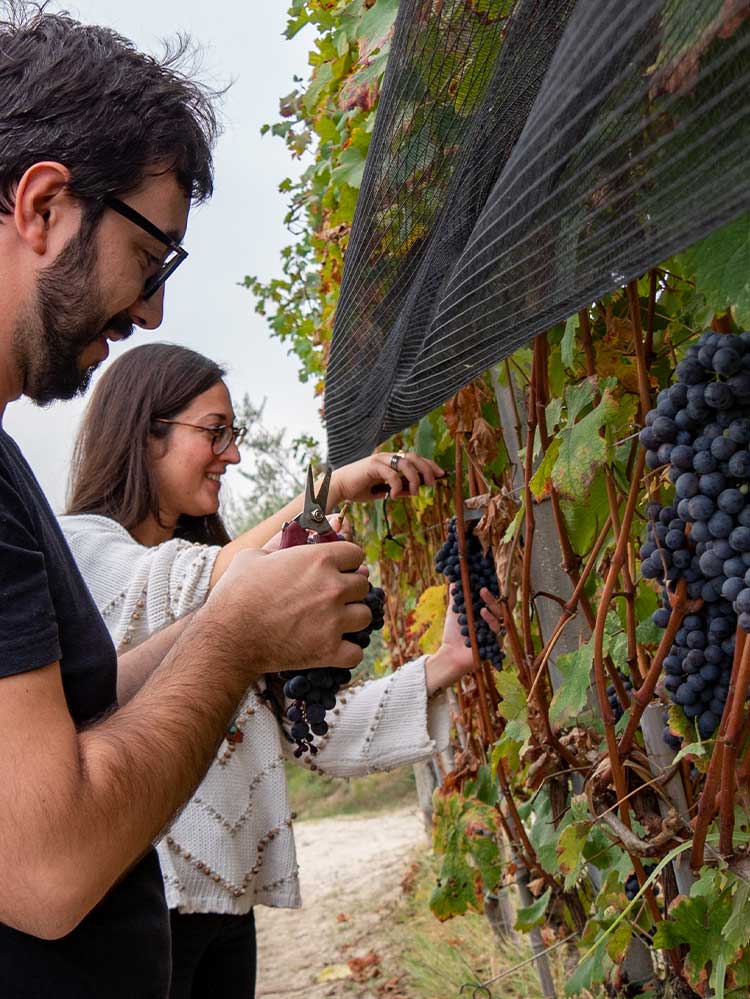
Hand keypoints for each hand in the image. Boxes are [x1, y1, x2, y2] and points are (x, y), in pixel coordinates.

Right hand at [204, 543, 371, 673]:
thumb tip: (296, 530)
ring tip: (333, 622)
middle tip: (329, 598)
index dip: (346, 561)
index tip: (337, 569)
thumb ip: (282, 542)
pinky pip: (357, 652)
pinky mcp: (330, 650)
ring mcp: (334, 620)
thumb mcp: (254, 556)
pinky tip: (332, 646)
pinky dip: (346, 651)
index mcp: (319, 559)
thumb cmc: (236, 593)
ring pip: (365, 616)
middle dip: (348, 590)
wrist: (227, 637)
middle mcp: (333, 588)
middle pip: (363, 585)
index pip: (356, 554)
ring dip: (351, 619)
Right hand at [329, 452, 444, 503]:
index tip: (441, 475)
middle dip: (427, 469)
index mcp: (391, 460)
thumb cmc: (360, 488)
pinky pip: (391, 474)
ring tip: (415, 492)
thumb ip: (399, 488)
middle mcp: (387, 457)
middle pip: (414, 457)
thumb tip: (415, 491)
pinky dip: (396, 486)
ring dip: (414, 479)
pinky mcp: (372, 465)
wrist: (339, 487)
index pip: (415, 458)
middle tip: (433, 484)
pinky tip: (393, 496)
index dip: (429, 465)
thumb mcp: (384, 491)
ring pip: (405, 464)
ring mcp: (380, 459)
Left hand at [424, 586, 502, 694]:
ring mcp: (495, 632)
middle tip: (483, 588)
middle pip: (499, 606)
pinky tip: (482, 612)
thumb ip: (456, 594)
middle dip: (492, 596)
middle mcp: (493, 621)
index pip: (493, 598)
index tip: (488, 578)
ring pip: (500, 617)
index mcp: (486, 612)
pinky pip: (497, 630)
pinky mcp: (496, 643)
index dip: (493, 588)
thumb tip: (454, 575)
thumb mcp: (454, 609)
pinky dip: (490, 620)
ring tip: (482, 596)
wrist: (450, 653)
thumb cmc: (453, 633)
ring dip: (492, 605)